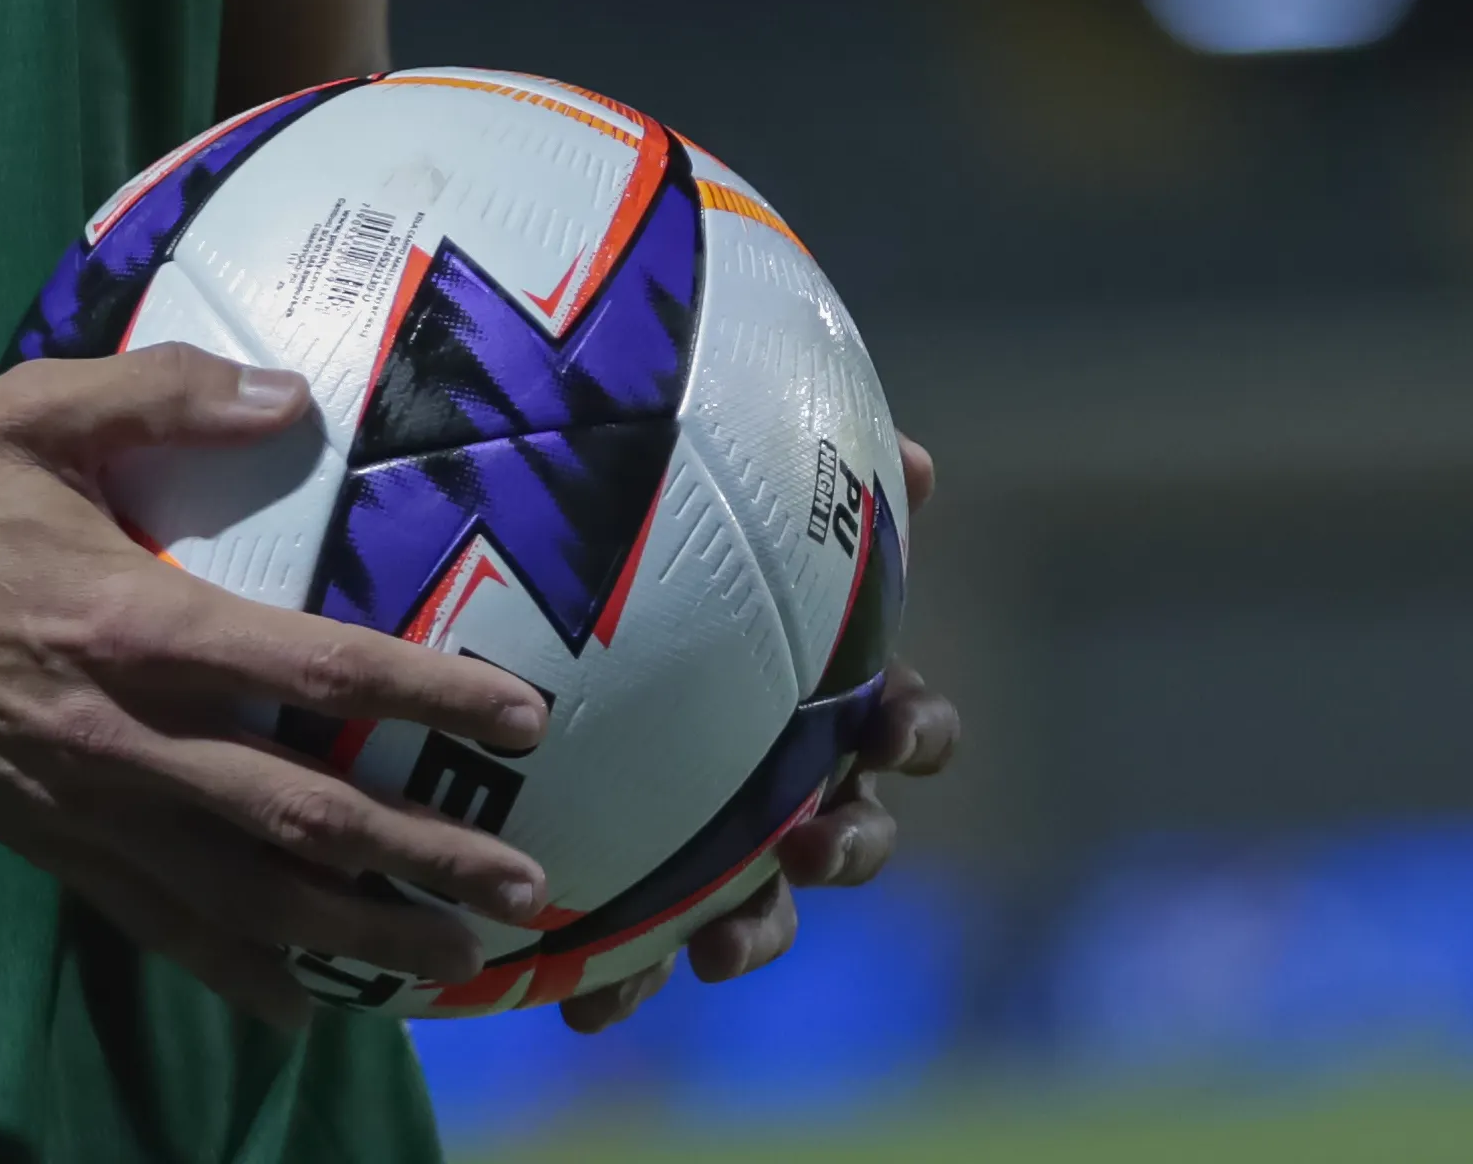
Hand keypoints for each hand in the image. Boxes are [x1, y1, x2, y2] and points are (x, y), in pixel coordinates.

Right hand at [0, 344, 559, 1024]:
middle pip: (296, 817)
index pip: (310, 670)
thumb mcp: (31, 409)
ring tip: (448, 963)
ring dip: (351, 934)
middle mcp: (114, 732)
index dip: (424, 695)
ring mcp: (75, 801)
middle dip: (417, 858)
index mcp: (126, 619)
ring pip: (238, 895)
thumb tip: (289, 393)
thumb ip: (162, 394)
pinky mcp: (40, 839)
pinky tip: (300, 1005)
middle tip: (519, 889)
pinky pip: (154, 922)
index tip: (520, 717)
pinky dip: (235, 970)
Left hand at [559, 438, 962, 1035]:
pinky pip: (645, 958)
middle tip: (806, 848)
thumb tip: (927, 462)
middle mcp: (796, 786)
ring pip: (766, 916)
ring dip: (752, 937)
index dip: (915, 730)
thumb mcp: (723, 507)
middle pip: (858, 835)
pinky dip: (625, 988)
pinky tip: (582, 1010)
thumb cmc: (659, 561)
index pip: (909, 721)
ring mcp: (724, 852)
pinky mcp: (644, 900)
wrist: (545, 627)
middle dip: (847, 851)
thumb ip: (817, 491)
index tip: (889, 726)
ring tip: (710, 955)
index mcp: (826, 704)